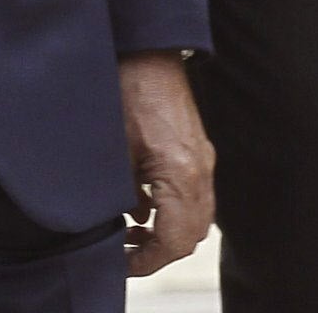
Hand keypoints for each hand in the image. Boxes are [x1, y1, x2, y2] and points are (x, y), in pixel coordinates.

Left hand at [117, 51, 215, 274]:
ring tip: (133, 234)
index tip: (123, 262)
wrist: (147, 54)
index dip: (148, 261)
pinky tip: (143, 207)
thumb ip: (121, 199)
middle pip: (192, 235)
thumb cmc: (129, 95)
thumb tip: (120, 228)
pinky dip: (174, 211)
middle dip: (160, 252)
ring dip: (169, 233)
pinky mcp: (198, 149)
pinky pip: (195, 195)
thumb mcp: (114, 156)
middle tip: (127, 253)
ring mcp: (203, 158)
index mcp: (181, 173)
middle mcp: (200, 169)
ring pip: (198, 217)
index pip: (175, 240)